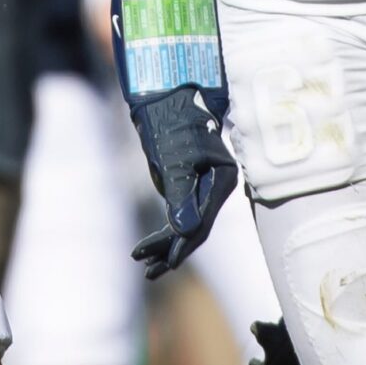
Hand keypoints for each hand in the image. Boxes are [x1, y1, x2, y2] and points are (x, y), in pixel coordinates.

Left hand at [127, 84, 236, 277]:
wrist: (166, 94)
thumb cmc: (173, 122)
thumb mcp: (175, 159)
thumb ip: (181, 195)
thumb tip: (184, 231)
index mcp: (221, 180)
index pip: (203, 222)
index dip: (184, 244)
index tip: (166, 263)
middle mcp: (216, 186)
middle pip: (196, 227)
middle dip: (171, 249)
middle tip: (147, 270)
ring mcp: (203, 186)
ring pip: (187, 223)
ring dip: (167, 243)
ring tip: (144, 263)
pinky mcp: (189, 183)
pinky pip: (179, 213)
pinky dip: (166, 229)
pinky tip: (152, 245)